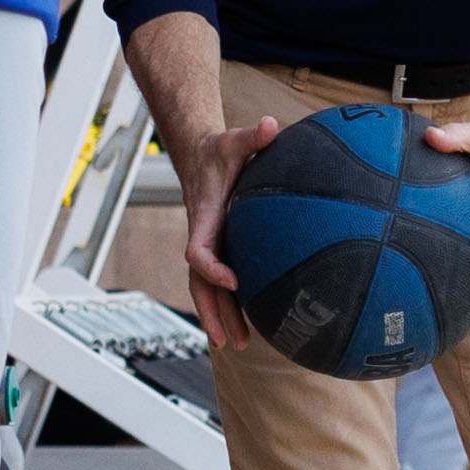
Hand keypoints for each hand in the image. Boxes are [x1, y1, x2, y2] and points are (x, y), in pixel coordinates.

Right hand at [173, 114, 285, 350]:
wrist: (202, 155)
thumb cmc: (221, 150)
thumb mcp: (236, 139)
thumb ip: (253, 135)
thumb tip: (271, 124)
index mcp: (205, 216)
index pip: (199, 249)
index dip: (211, 267)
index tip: (233, 280)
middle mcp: (203, 235)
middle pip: (200, 282)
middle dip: (212, 312)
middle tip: (229, 341)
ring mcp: (210, 245)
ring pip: (208, 288)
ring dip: (220, 316)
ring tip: (238, 345)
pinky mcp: (221, 248)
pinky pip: (221, 282)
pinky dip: (230, 304)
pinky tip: (249, 324)